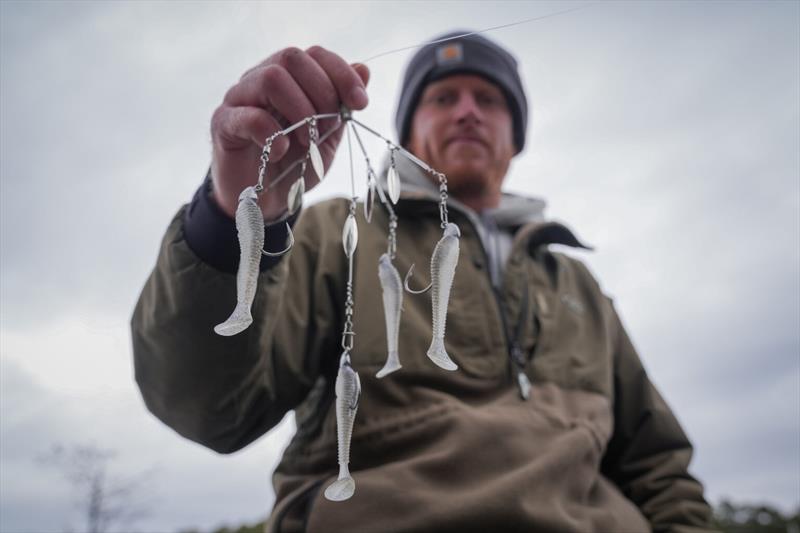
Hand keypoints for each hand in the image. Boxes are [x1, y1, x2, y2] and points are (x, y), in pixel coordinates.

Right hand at [210, 46, 369, 219]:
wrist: (267, 200)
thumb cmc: (296, 163)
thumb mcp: (328, 135)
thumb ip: (342, 104)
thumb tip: (363, 69)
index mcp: (290, 78)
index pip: (315, 54)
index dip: (342, 74)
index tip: (360, 103)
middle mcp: (262, 79)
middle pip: (292, 58)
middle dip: (322, 93)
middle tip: (327, 130)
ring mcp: (239, 98)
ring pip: (271, 78)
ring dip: (299, 111)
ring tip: (305, 141)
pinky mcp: (223, 123)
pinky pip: (248, 115)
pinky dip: (272, 134)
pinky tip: (280, 152)